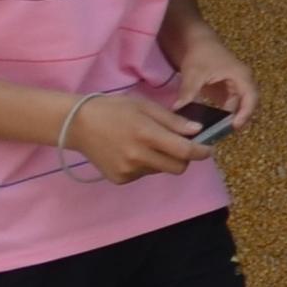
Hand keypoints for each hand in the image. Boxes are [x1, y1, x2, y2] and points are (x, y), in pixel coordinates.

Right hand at [68, 92, 212, 181]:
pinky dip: (146, 164)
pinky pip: (144, 174)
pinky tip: (132, 151)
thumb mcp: (145, 106)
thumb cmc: (114, 110)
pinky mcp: (120, 179)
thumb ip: (172, 121)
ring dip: (163, 160)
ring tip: (147, 143)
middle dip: (184, 158)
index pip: (185, 151)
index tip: (208, 148)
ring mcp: (127, 170)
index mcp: (146, 135)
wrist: (77, 125)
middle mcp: (138, 157)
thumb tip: (197, 131)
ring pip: (160, 170)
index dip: (201, 151)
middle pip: (177, 167)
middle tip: (180, 145)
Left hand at [169, 35, 256, 136]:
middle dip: (237, 121)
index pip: (251, 98)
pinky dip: (220, 116)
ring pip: (237, 108)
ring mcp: (235, 87)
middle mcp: (243, 82)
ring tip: (215, 132)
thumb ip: (188, 92)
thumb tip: (178, 110)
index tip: (234, 127)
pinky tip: (209, 124)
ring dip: (228, 119)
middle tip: (222, 135)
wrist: (195, 41)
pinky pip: (228, 107)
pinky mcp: (226, 91)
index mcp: (241, 76)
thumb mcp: (194, 73)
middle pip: (247, 106)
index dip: (246, 114)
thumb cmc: (200, 54)